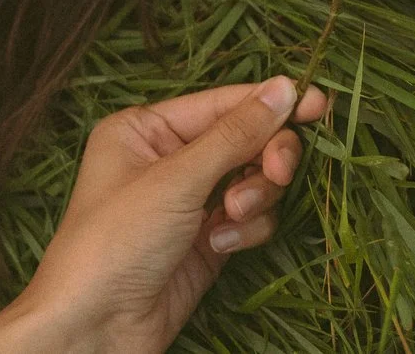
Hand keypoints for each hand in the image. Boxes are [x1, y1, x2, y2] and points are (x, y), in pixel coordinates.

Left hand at [0, 75, 331, 353]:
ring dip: (253, 199)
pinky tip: (218, 247)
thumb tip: (286, 87)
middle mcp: (168, 159)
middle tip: (277, 175)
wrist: (95, 328)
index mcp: (146, 129)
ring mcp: (189, 203)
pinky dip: (244, 231)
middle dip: (264, 158)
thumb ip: (236, 134)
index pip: (222, 104)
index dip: (270, 103)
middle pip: (244, 141)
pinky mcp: (206, 241)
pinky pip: (248, 220)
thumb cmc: (118, 240)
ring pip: (253, 182)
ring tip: (230, 218)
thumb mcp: (177, 180)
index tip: (318, 104)